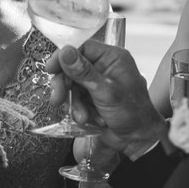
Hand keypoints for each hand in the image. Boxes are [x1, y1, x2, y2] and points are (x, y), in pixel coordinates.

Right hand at [47, 41, 165, 158]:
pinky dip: (78, 109)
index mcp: (112, 58)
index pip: (82, 48)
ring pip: (72, 84)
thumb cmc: (132, 113)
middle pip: (72, 66)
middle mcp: (104, 67)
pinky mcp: (92, 96)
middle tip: (57, 98)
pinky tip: (87, 119)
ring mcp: (97, 82)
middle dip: (64, 85)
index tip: (51, 69)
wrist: (138, 140)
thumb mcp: (106, 92)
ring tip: (82, 116)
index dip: (64, 56)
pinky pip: (75, 97)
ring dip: (73, 102)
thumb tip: (65, 52)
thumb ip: (84, 72)